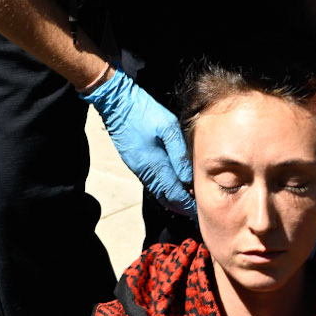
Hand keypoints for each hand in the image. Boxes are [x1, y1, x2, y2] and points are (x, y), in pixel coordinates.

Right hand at [80, 68, 195, 215]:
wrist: (116, 103)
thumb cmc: (144, 112)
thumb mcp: (168, 127)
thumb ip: (179, 154)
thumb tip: (187, 178)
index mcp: (154, 164)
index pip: (174, 193)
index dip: (187, 205)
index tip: (199, 212)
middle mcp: (145, 171)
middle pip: (165, 197)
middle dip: (181, 206)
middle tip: (195, 212)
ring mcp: (137, 167)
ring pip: (157, 192)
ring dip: (171, 200)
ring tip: (186, 204)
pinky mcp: (133, 162)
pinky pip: (150, 183)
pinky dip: (162, 191)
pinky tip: (170, 188)